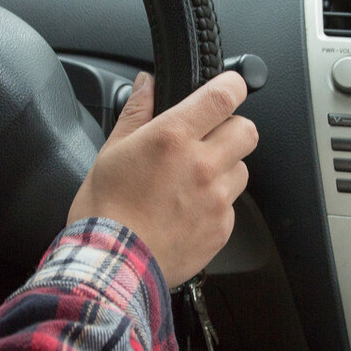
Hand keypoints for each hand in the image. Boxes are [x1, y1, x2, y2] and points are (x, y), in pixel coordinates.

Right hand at [68, 72, 258, 287]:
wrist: (111, 266)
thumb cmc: (105, 211)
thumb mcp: (112, 151)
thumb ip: (136, 112)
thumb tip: (147, 83)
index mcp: (173, 137)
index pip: (224, 95)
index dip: (232, 86)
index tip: (227, 88)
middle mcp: (201, 165)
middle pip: (246, 130)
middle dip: (231, 129)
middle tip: (209, 139)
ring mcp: (215, 199)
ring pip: (242, 168)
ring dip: (225, 168)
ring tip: (193, 182)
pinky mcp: (221, 229)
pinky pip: (232, 205)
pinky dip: (217, 205)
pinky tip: (188, 211)